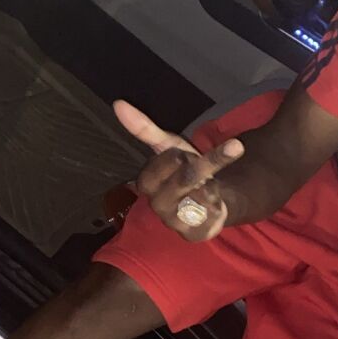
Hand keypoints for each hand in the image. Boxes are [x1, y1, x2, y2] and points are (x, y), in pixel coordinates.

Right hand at [115, 100, 244, 241]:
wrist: (211, 199)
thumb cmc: (185, 171)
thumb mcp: (169, 147)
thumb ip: (144, 129)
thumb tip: (118, 104)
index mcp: (147, 184)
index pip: (166, 160)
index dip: (181, 155)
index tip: (185, 156)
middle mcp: (157, 206)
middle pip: (187, 176)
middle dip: (203, 166)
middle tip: (206, 166)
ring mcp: (175, 223)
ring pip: (202, 194)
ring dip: (212, 184)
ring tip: (210, 185)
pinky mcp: (195, 235)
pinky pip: (212, 212)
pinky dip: (219, 201)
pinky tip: (215, 202)